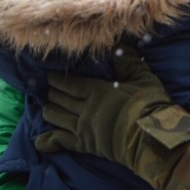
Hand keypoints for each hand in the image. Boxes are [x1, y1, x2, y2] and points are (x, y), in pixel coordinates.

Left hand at [35, 43, 181, 162]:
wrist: (149, 135)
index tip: (50, 77)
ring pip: (58, 118)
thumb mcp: (141, 77)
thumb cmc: (147, 104)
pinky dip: (48, 141)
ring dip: (50, 112)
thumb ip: (127, 61)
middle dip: (53, 94)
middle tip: (48, 91)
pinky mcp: (85, 145)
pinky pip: (61, 142)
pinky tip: (39, 141)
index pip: (71, 84)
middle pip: (62, 100)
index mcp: (97, 90)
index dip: (59, 80)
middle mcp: (85, 108)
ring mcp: (83, 128)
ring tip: (46, 109)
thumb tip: (119, 43)